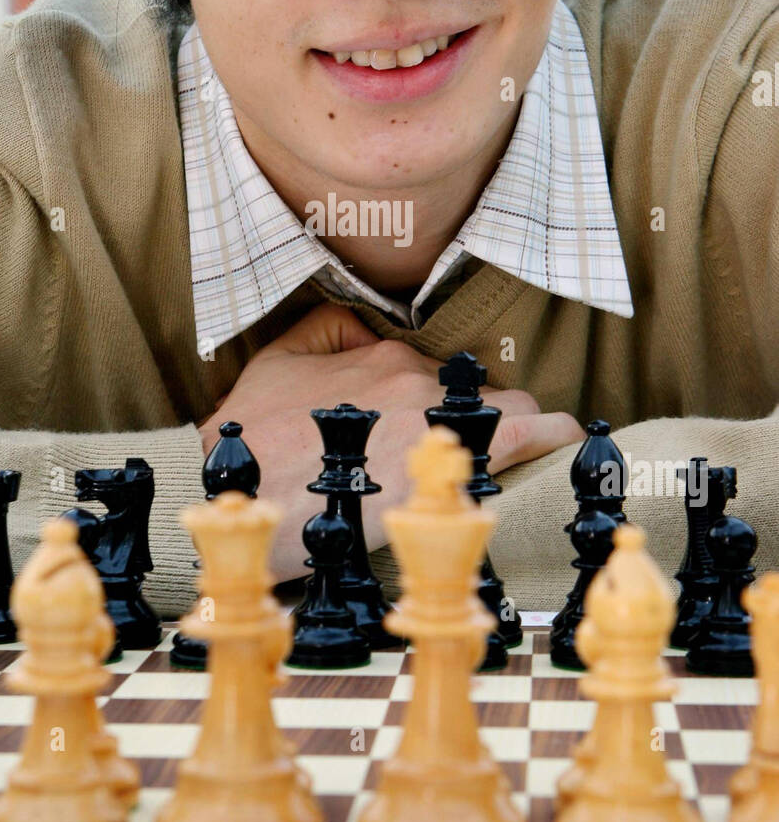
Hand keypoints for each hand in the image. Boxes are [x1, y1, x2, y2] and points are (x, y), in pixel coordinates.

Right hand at [199, 303, 583, 578]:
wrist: (251, 493)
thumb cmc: (256, 439)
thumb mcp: (274, 362)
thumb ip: (324, 330)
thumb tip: (364, 328)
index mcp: (381, 357)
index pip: (438, 375)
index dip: (441, 404)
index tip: (436, 431)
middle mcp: (418, 379)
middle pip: (482, 391)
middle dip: (486, 416)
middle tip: (475, 451)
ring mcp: (443, 416)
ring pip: (512, 408)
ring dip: (519, 430)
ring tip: (527, 453)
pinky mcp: (462, 457)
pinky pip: (532, 433)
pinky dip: (555, 436)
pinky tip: (570, 442)